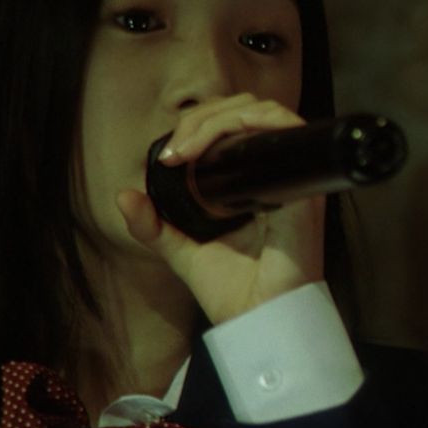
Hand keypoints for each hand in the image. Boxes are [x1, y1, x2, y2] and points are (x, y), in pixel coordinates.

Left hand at [114, 93, 324, 325]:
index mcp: (254, 183)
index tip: (169, 157)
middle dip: (203, 116)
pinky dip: (250, 124)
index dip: (200, 123)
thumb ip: (155, 226)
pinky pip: (285, 132)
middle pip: (247, 108)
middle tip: (175, 151)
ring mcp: (292, 177)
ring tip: (188, 148)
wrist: (259, 319)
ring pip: (262, 112)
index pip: (234, 125)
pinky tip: (213, 147)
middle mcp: (275, 174)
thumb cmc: (234, 292)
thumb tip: (124, 196)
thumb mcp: (183, 252)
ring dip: (219, 118)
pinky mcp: (303, 185)